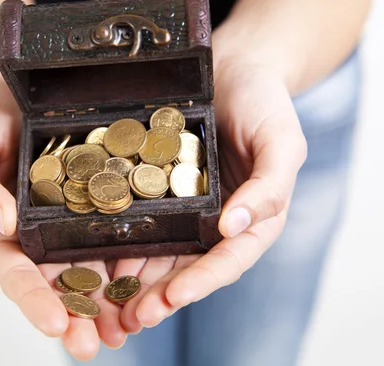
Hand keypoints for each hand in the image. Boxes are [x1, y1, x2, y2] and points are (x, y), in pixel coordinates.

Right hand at [0, 79, 126, 360]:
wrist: (24, 89)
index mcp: (5, 228)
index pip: (17, 272)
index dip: (34, 300)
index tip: (55, 325)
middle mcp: (41, 232)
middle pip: (59, 283)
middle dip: (77, 316)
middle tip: (95, 345)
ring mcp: (75, 220)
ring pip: (93, 267)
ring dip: (109, 302)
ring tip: (128, 329)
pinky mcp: (106, 203)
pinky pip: (120, 233)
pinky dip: (134, 261)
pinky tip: (151, 282)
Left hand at [116, 61, 307, 331]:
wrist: (234, 66)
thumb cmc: (265, 101)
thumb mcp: (281, 140)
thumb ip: (270, 185)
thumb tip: (237, 227)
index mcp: (254, 217)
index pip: (228, 260)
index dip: (201, 282)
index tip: (172, 299)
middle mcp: (220, 219)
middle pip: (190, 266)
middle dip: (162, 294)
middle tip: (134, 317)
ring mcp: (190, 205)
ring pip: (163, 251)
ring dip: (138, 278)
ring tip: (110, 299)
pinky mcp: (163, 187)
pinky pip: (144, 219)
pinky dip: (126, 240)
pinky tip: (101, 255)